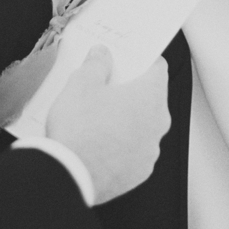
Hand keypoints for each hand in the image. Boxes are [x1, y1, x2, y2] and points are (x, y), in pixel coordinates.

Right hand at [46, 45, 169, 204]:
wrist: (70, 173)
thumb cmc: (78, 130)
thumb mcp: (81, 84)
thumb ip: (96, 64)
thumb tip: (102, 54)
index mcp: (149, 97)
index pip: (157, 68)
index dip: (141, 59)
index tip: (127, 58)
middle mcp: (157, 125)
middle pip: (149, 97)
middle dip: (128, 90)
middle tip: (103, 85)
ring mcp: (150, 151)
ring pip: (142, 125)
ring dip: (125, 119)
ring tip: (95, 117)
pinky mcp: (139, 172)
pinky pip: (133, 150)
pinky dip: (120, 144)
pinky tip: (97, 141)